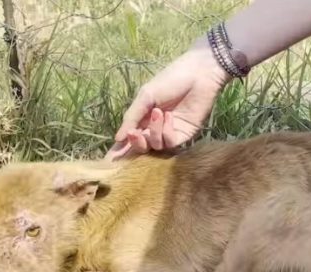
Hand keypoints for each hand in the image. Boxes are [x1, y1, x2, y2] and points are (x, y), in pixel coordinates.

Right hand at [105, 43, 230, 160]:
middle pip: (142, 147)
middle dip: (136, 143)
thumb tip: (117, 139)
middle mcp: (155, 128)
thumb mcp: (146, 96)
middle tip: (134, 133)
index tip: (110, 158)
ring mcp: (170, 132)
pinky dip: (167, 131)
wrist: (199, 73)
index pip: (130, 137)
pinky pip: (171, 143)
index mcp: (143, 117)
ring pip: (155, 146)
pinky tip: (169, 116)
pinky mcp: (185, 135)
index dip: (121, 148)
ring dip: (153, 132)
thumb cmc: (171, 79)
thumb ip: (132, 117)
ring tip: (158, 112)